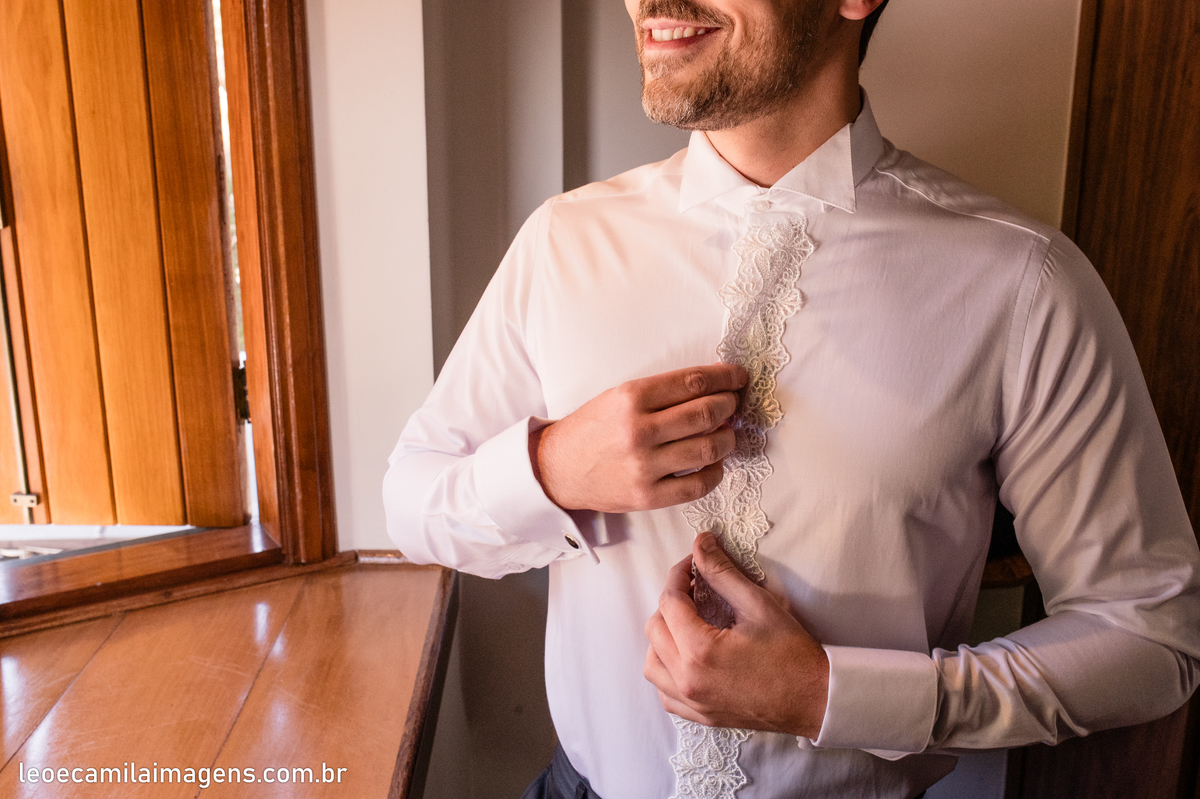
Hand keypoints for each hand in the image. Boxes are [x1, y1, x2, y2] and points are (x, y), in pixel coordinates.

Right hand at [531, 364, 746, 511]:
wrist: (558, 469)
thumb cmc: (593, 428)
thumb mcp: (618, 396)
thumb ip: (662, 392)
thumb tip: (713, 386)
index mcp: (631, 397)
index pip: (693, 382)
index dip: (725, 377)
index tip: (738, 377)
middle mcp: (639, 430)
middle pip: (707, 412)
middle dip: (730, 404)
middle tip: (733, 404)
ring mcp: (644, 466)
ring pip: (709, 448)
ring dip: (728, 438)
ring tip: (727, 433)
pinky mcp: (648, 496)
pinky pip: (698, 485)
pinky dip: (715, 472)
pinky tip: (714, 463)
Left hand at [643, 533, 829, 738]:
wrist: (816, 700)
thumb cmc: (793, 653)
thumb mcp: (758, 604)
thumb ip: (722, 572)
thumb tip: (700, 543)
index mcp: (700, 651)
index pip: (670, 602)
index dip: (679, 575)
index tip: (692, 564)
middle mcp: (688, 680)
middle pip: (654, 629)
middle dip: (670, 603)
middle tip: (694, 590)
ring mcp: (692, 703)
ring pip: (651, 664)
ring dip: (662, 638)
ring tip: (687, 623)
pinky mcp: (701, 716)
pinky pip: (665, 693)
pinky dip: (667, 671)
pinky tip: (686, 657)